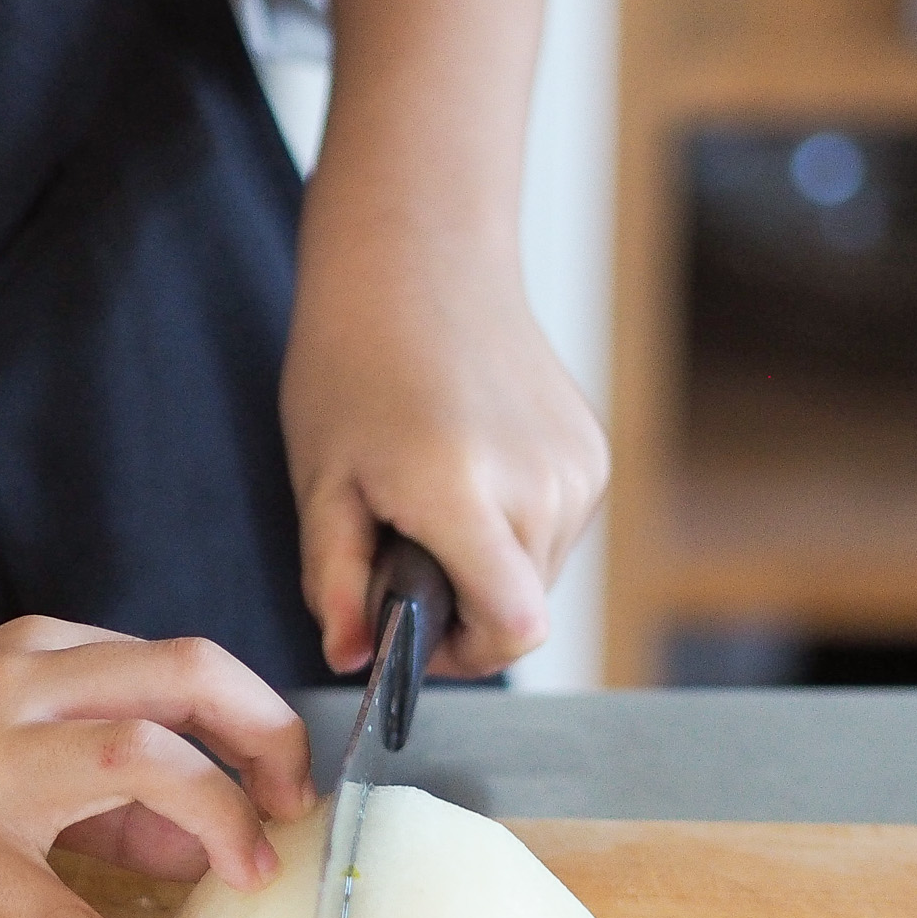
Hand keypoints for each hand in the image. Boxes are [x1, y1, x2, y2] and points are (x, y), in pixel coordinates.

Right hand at [0, 617, 315, 917]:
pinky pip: (60, 914)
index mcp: (38, 653)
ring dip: (218, 821)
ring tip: (247, 885)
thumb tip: (214, 844)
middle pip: (185, 676)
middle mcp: (17, 688)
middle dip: (268, 739)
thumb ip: (109, 796)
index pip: (183, 663)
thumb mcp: (5, 758)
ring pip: (140, 761)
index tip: (286, 787)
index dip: (258, 722)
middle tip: (292, 816)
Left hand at [283, 245, 606, 677]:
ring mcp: (578, 467)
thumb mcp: (322, 482)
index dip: (464, 656)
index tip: (419, 635)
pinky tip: (473, 471)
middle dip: (463, 605)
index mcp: (462, 493)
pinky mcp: (594, 453)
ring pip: (541, 574)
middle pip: (523, 611)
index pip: (512, 631)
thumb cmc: (355, 361)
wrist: (420, 259)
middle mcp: (538, 484)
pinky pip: (558, 529)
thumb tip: (350, 658)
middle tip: (406, 547)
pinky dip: (516, 526)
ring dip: (490, 565)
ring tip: (436, 499)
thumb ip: (336, 581)